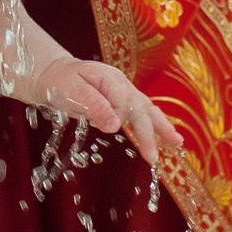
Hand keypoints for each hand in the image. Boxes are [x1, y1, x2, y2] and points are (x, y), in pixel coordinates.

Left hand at [25, 56, 178, 163]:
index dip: (119, 116)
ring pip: (148, 110)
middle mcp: (123, 84)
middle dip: (151, 132)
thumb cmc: (60, 82)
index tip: (106, 125)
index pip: (124, 103)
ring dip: (161, 128)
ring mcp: (125, 92)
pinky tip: (164, 137)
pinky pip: (141, 113)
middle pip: (142, 108)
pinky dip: (153, 125)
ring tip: (177, 143)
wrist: (54, 74)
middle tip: (153, 156)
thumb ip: (94, 105)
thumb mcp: (71, 91)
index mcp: (111, 79)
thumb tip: (116, 125)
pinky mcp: (123, 101)